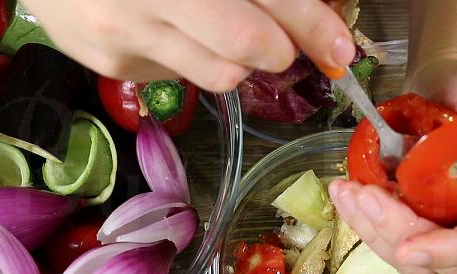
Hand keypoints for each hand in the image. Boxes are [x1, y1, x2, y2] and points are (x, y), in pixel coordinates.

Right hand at [21, 0, 354, 90]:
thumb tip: (312, 12)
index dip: (311, 23)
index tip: (339, 46)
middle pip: (246, 47)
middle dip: (281, 49)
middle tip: (285, 44)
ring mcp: (126, 37)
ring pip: (221, 75)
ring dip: (240, 59)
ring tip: (217, 28)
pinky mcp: (117, 68)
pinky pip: (185, 77)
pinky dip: (197, 58)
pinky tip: (173, 32)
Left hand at [330, 56, 456, 273]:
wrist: (443, 87)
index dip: (453, 249)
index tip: (409, 247)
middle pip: (448, 258)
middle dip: (399, 235)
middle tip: (364, 198)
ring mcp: (451, 224)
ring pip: (415, 258)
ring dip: (374, 231)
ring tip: (347, 192)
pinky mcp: (421, 221)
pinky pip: (393, 238)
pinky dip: (364, 221)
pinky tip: (344, 192)